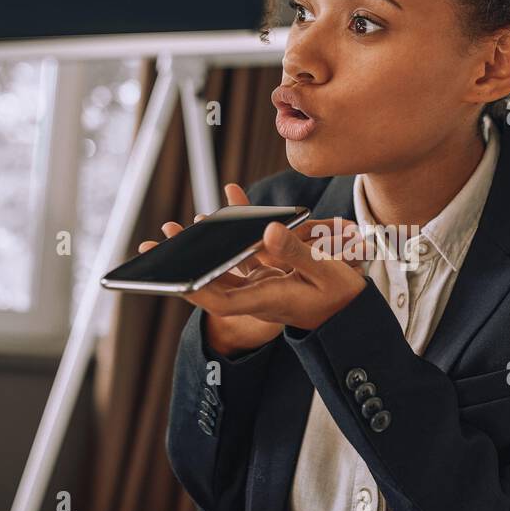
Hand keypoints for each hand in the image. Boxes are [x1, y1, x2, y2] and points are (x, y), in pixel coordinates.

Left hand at [137, 188, 367, 350]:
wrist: (353, 311)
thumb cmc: (342, 298)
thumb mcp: (326, 272)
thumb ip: (298, 252)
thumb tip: (269, 231)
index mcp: (269, 300)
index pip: (223, 301)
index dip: (197, 290)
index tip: (175, 277)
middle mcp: (257, 294)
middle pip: (211, 283)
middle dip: (183, 264)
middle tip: (156, 242)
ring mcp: (261, 284)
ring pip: (222, 266)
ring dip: (201, 246)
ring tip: (178, 224)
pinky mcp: (268, 273)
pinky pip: (245, 251)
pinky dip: (236, 229)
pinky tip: (231, 199)